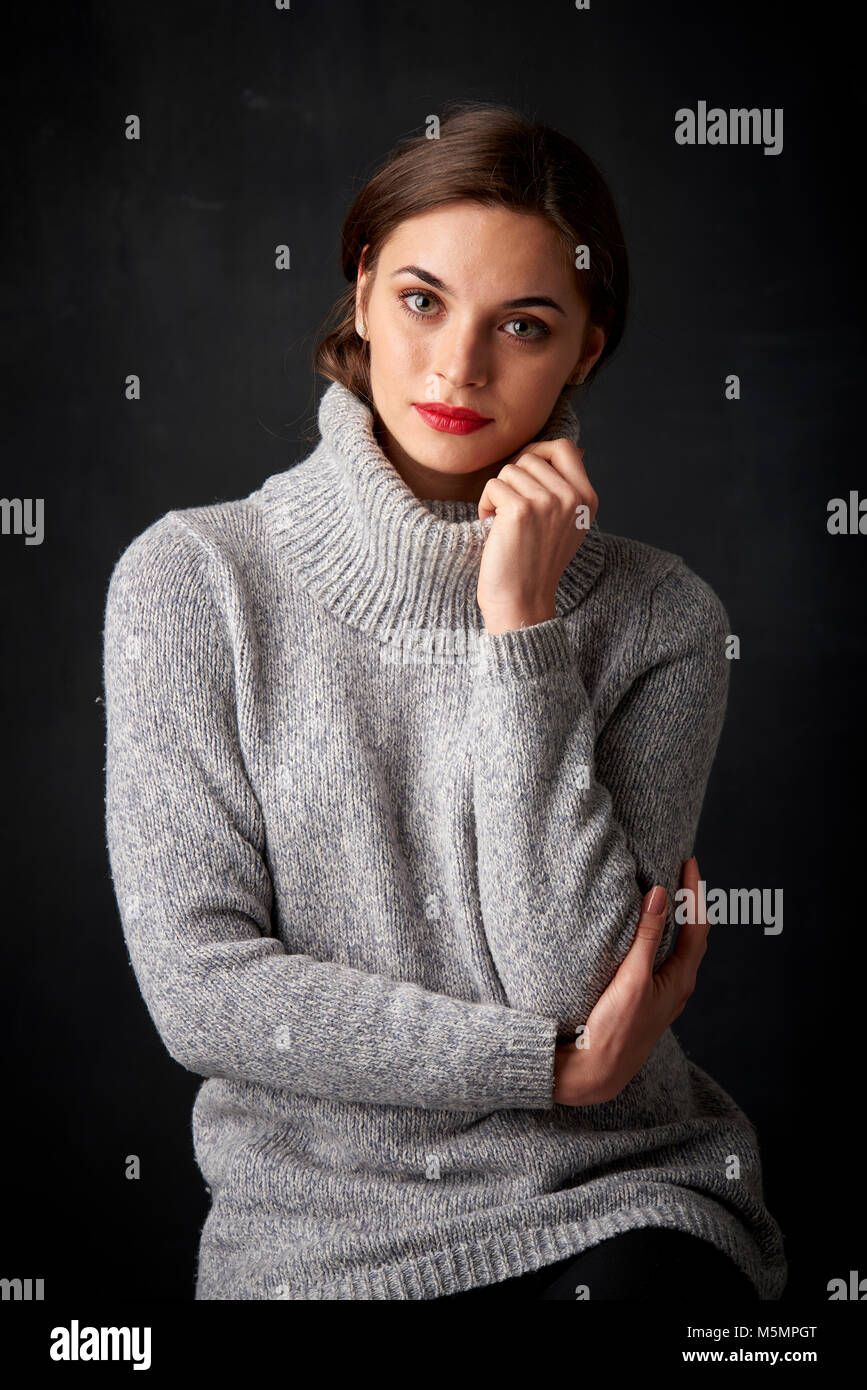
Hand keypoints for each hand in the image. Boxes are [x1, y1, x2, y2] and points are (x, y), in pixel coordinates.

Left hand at [476, 438, 597, 633]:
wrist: (523, 602)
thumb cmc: (535, 563)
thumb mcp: (566, 523)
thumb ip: (566, 489)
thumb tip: (564, 449)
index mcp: (587, 498)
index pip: (564, 447)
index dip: (538, 451)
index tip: (523, 474)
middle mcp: (572, 497)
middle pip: (531, 457)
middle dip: (513, 480)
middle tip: (510, 510)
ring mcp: (548, 502)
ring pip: (509, 470)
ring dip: (498, 493)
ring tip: (503, 523)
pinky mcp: (521, 510)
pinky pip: (493, 486)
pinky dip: (486, 505)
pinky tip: (493, 528)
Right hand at [552, 856, 708, 1105]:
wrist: (596, 1073)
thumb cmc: (615, 1029)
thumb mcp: (632, 978)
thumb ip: (646, 935)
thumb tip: (661, 894)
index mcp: (681, 980)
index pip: (697, 926)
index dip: (695, 892)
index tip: (690, 861)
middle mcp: (677, 987)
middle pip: (693, 936)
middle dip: (691, 903)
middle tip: (683, 871)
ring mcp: (662, 995)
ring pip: (678, 949)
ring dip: (677, 921)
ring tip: (669, 895)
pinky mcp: (645, 1001)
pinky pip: (661, 960)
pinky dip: (660, 938)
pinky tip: (645, 935)